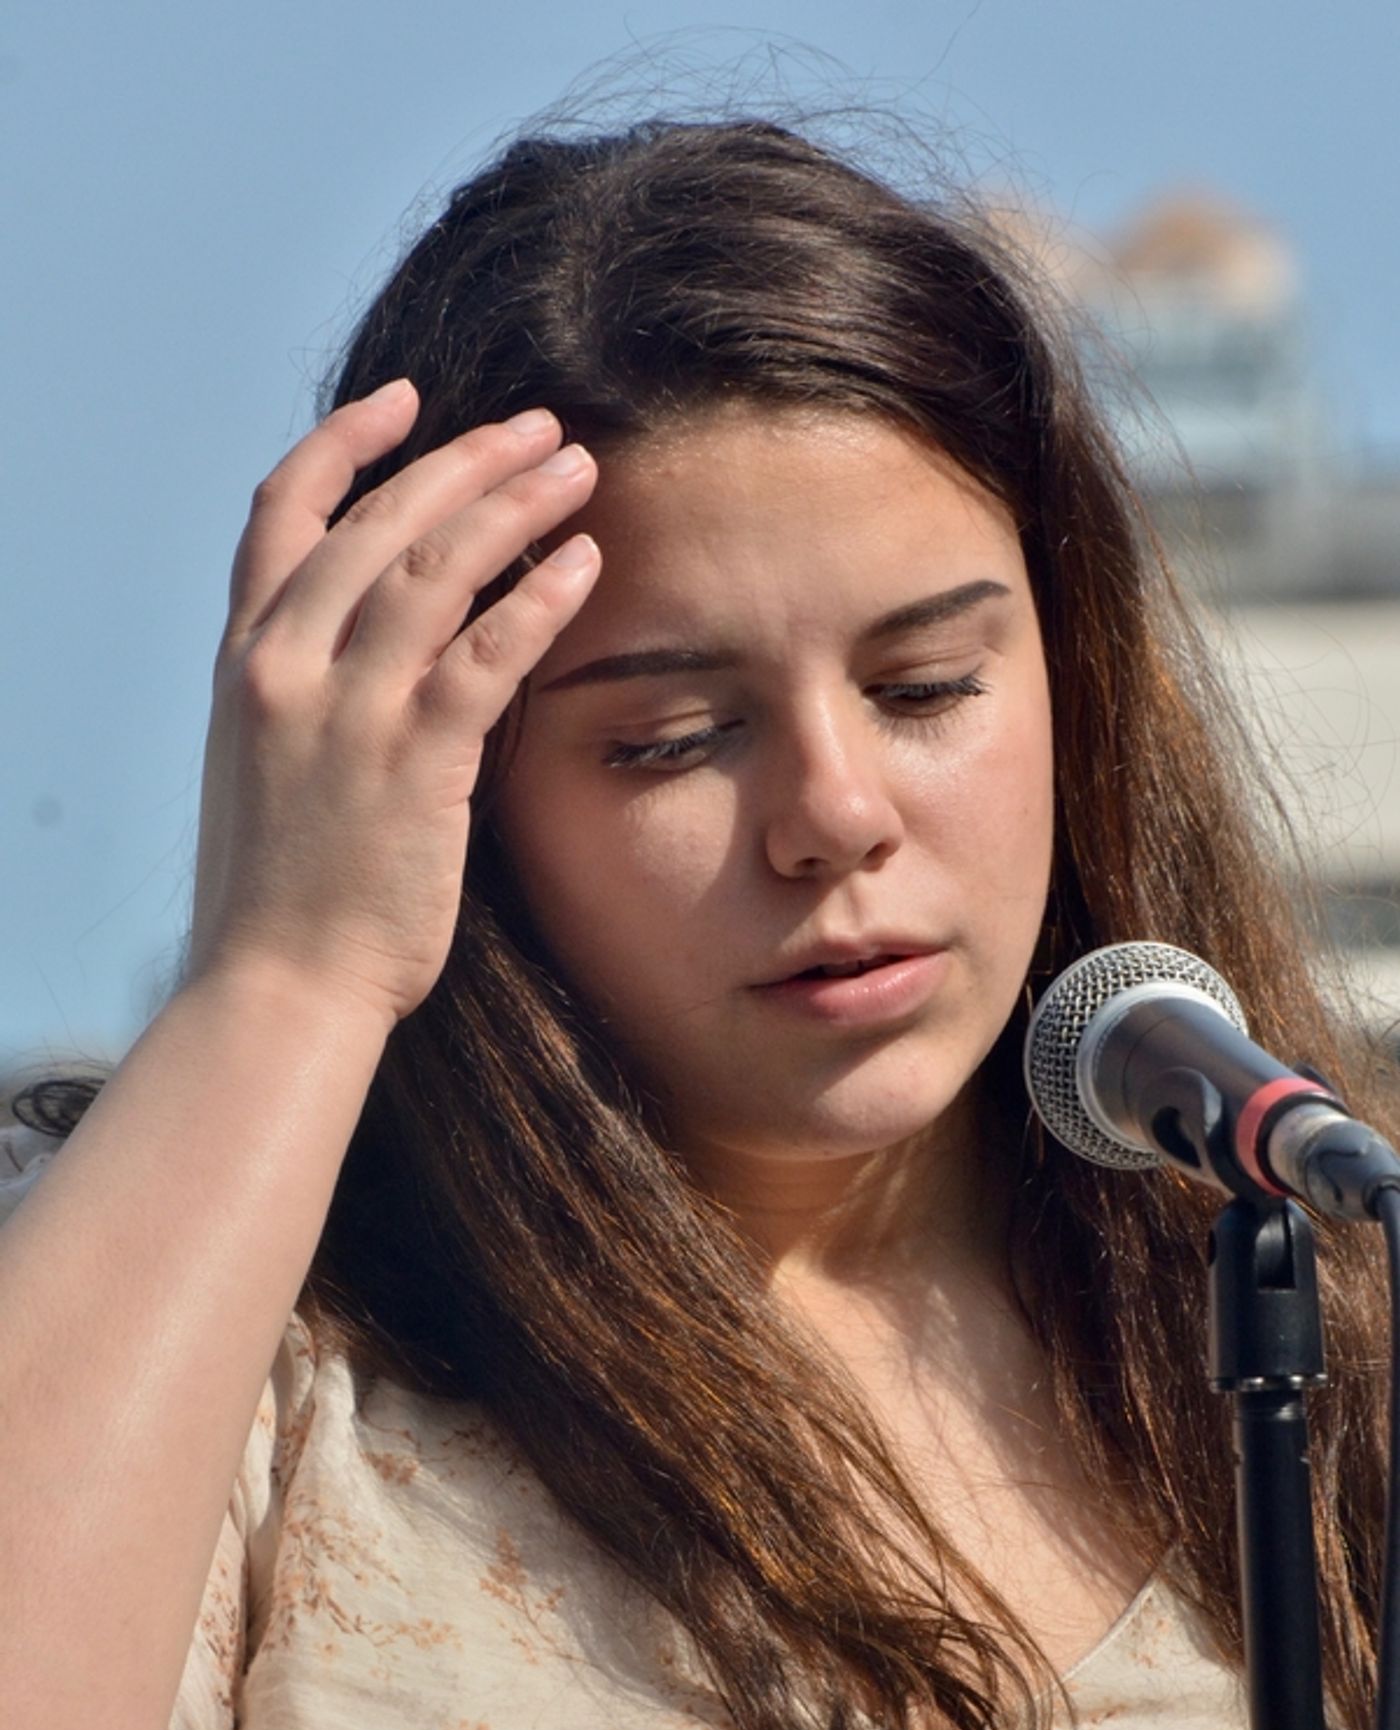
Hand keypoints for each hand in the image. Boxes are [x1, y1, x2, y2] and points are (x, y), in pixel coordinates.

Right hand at [188, 380, 599, 1032]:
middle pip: (377, 519)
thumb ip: (304, 697)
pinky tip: (585, 562)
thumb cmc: (284, 898)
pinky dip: (539, 596)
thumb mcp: (266, 771)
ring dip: (514, 504)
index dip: (347, 443)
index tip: (407, 402)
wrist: (279, 988)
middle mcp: (285, 666)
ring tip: (578, 468)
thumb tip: (363, 651)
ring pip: (435, 565)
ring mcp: (346, 710)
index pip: (283, 512)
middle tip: (539, 427)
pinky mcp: (414, 760)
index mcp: (245, 663)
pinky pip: (488, 650)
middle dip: (464, 459)